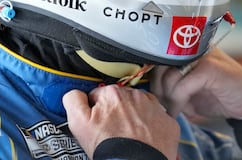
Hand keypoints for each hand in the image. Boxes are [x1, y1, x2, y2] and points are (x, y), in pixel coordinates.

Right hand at [63, 85, 179, 159]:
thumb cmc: (109, 148)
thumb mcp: (79, 123)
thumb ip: (73, 101)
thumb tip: (75, 93)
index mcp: (113, 93)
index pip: (99, 96)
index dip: (96, 111)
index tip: (98, 123)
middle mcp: (136, 96)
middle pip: (121, 100)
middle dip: (116, 113)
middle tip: (113, 132)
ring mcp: (154, 108)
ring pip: (140, 108)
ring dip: (135, 117)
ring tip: (128, 137)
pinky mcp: (168, 122)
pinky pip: (158, 120)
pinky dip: (152, 127)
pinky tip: (144, 139)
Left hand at [150, 48, 241, 120]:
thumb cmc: (221, 96)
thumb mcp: (191, 92)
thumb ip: (173, 87)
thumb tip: (151, 93)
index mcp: (188, 51)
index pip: (160, 57)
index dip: (154, 78)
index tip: (154, 96)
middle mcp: (194, 48)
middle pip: (161, 65)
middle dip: (158, 89)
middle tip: (163, 105)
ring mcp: (202, 56)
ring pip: (170, 75)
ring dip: (168, 97)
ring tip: (174, 110)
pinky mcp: (210, 67)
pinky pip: (183, 85)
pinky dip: (178, 101)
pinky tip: (182, 110)